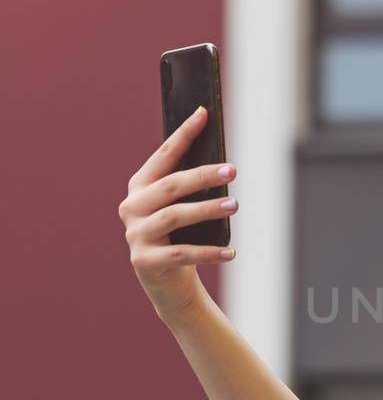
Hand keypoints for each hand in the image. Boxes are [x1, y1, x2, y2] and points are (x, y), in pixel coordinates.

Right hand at [119, 106, 237, 325]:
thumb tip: (223, 166)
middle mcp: (131, 208)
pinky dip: (209, 253)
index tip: (204, 114)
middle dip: (202, 175)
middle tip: (232, 170)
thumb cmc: (181, 238)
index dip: (183, 135)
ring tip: (235, 205)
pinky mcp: (143, 262)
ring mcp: (135, 235)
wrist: (169, 285)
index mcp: (139, 188)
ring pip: (174, 216)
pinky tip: (231, 252)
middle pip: (170, 186)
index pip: (163, 156)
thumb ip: (192, 189)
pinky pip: (181, 254)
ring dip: (207, 210)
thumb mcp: (184, 210)